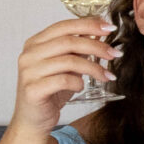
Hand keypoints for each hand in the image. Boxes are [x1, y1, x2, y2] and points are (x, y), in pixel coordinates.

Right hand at [10, 17, 118, 133]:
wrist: (33, 119)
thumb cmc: (50, 92)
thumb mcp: (66, 67)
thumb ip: (78, 50)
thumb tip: (100, 33)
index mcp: (35, 43)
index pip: (64, 26)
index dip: (88, 24)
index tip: (109, 28)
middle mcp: (29, 54)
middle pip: (68, 42)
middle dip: (96, 46)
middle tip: (114, 54)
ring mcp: (29, 71)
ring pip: (69, 61)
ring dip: (93, 67)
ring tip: (106, 75)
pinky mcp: (33, 89)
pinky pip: (63, 80)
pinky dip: (78, 83)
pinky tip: (81, 87)